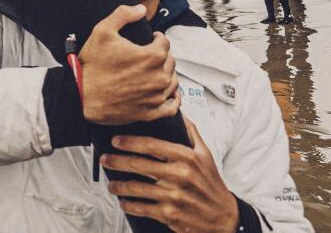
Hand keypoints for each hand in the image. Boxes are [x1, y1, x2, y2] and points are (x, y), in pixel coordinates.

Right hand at [79, 4, 179, 124]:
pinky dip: (174, 100)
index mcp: (151, 56)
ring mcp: (156, 97)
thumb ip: (123, 14)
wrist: (82, 96)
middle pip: (170, 61)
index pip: (165, 43)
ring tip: (156, 71)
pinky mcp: (151, 113)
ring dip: (167, 74)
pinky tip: (170, 94)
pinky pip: (172, 107)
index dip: (157, 38)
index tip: (151, 39)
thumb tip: (141, 9)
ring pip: (172, 82)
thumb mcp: (102, 31)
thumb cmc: (92, 65)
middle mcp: (158, 77)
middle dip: (162, 55)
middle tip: (150, 54)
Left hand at [102, 118, 239, 232]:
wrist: (224, 218)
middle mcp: (180, 175)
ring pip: (138, 188)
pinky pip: (143, 208)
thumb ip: (191, 132)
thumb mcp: (206, 155)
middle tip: (105, 159)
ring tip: (111, 184)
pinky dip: (130, 205)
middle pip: (140, 165)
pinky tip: (124, 202)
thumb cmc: (212, 185)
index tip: (116, 140)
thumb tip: (179, 112)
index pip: (152, 145)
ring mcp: (174, 196)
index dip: (130, 142)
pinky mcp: (170, 214)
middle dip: (118, 161)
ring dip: (120, 186)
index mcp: (187, 158)